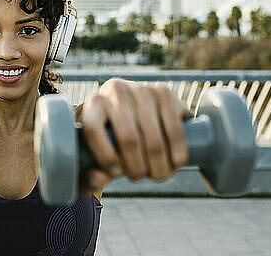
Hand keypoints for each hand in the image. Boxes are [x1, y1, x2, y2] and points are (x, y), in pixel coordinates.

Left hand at [76, 78, 190, 194]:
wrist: (139, 110)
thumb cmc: (113, 136)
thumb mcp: (99, 152)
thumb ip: (94, 171)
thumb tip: (98, 180)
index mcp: (94, 103)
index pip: (93, 128)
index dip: (105, 156)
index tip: (115, 173)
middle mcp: (116, 91)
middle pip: (128, 139)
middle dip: (136, 168)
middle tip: (139, 177)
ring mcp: (142, 89)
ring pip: (154, 141)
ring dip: (159, 167)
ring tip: (157, 175)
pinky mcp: (165, 92)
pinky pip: (175, 131)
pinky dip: (177, 154)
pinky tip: (175, 165)